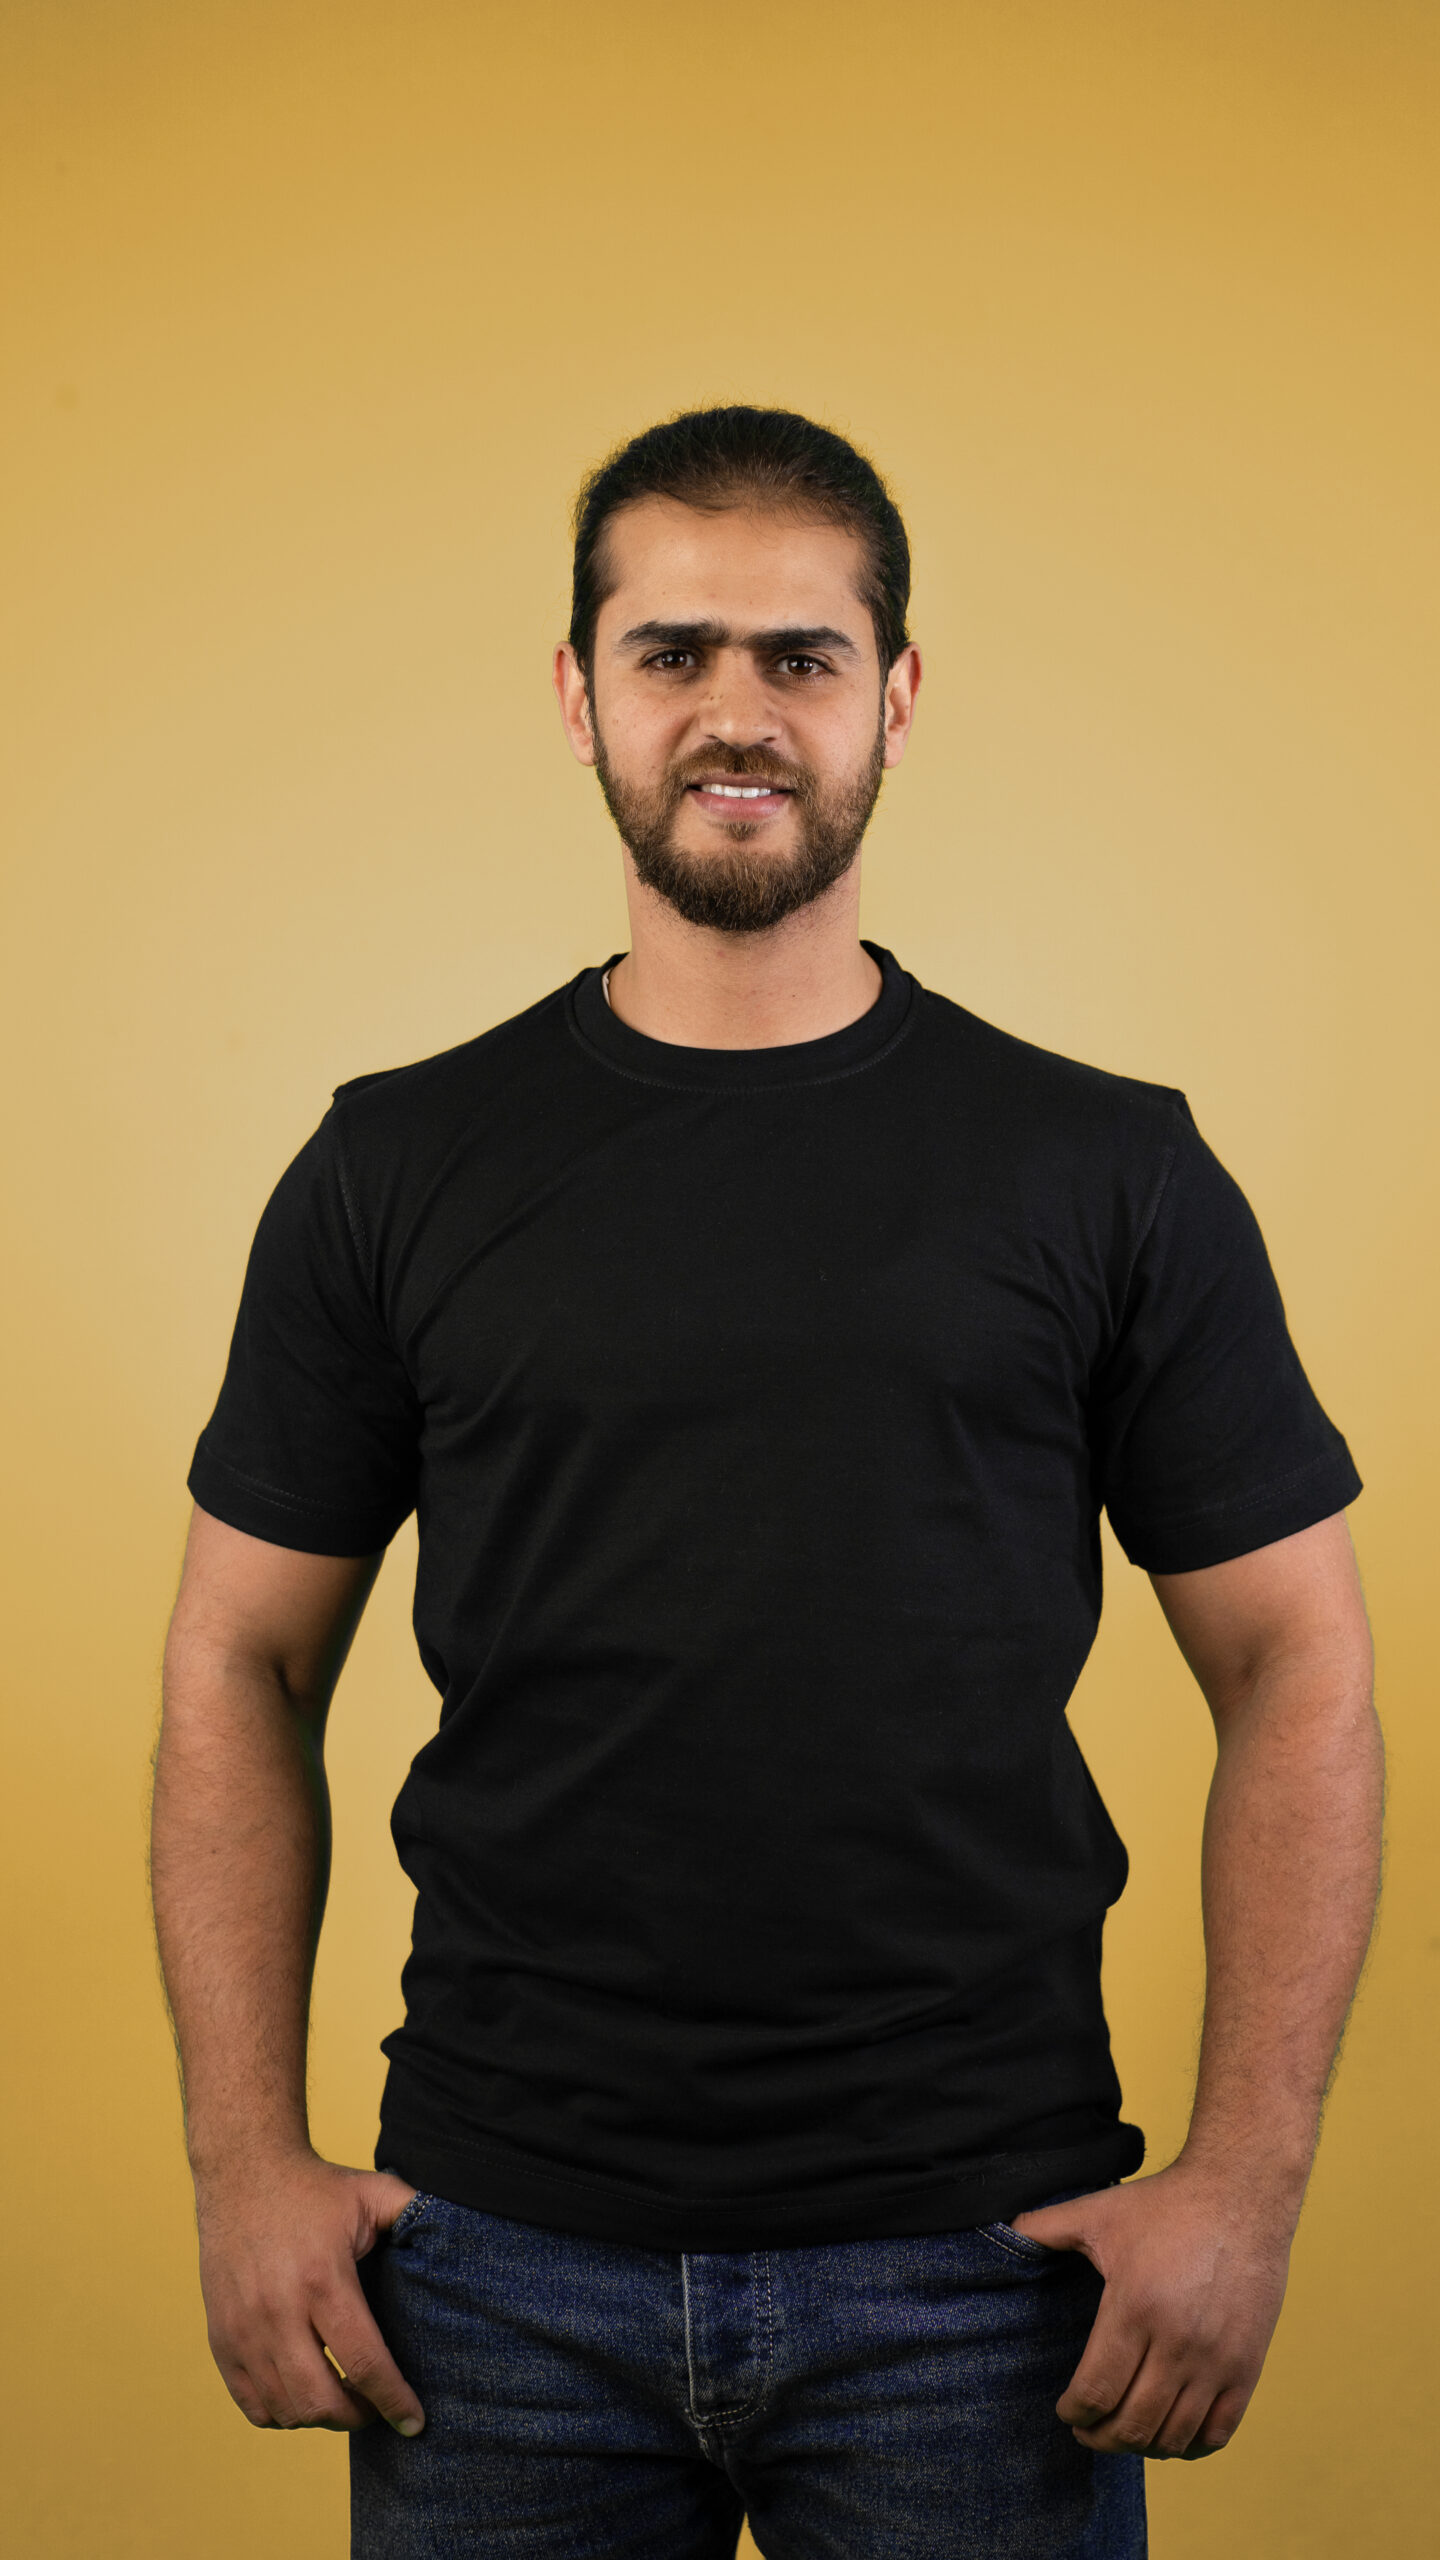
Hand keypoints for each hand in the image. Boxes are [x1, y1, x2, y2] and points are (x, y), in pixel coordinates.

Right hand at [194, 2151, 424, 2434]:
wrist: (243, 2172)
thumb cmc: (315, 2188)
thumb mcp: (371, 2192)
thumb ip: (415, 2213)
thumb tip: (462, 2233)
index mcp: (323, 2279)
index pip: (362, 2362)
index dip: (393, 2400)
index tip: (415, 2422)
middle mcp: (278, 2311)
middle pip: (320, 2402)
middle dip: (358, 2418)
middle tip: (377, 2408)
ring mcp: (243, 2330)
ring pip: (285, 2410)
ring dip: (321, 2419)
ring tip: (344, 2400)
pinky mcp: (220, 2339)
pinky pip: (251, 2405)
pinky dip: (281, 2414)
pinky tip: (303, 2395)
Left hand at [1011, 2162, 1293, 2458]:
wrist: (1240, 2194)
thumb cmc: (1165, 2205)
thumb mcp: (1098, 2211)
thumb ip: (1045, 2228)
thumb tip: (1002, 2232)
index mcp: (1134, 2308)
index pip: (1096, 2392)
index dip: (1074, 2414)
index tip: (1066, 2413)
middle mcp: (1177, 2342)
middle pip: (1132, 2425)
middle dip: (1101, 2438)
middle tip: (1088, 2431)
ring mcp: (1216, 2360)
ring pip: (1173, 2437)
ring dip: (1142, 2446)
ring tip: (1125, 2433)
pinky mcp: (1247, 2366)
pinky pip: (1218, 2433)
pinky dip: (1190, 2447)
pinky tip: (1171, 2435)